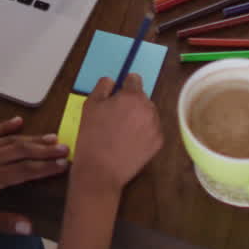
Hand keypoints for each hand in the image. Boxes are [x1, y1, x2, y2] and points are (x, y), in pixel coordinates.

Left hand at [0, 116, 68, 233]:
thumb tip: (27, 226)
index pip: (24, 170)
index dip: (46, 167)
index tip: (64, 164)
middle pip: (21, 151)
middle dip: (45, 149)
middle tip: (65, 148)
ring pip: (9, 139)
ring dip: (31, 138)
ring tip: (51, 136)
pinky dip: (5, 126)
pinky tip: (18, 122)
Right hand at [71, 74, 162, 193]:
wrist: (100, 170)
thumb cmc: (92, 136)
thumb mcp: (90, 105)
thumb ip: (102, 87)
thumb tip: (112, 81)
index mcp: (132, 96)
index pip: (134, 79)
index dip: (124, 85)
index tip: (117, 94)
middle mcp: (148, 109)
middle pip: (142, 97)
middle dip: (131, 102)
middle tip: (116, 116)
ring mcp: (156, 126)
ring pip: (148, 113)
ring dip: (139, 116)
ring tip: (122, 130)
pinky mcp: (158, 143)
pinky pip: (152, 130)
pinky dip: (144, 132)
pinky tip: (129, 141)